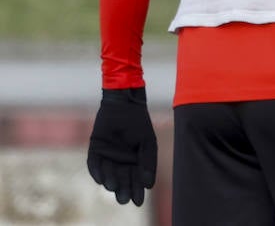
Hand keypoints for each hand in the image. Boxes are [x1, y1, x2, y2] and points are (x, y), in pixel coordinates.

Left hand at [87, 87, 157, 205]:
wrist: (125, 104)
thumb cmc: (139, 123)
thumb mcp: (148, 144)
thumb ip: (148, 163)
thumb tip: (148, 185)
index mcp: (135, 162)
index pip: (135, 180)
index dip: (137, 191)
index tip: (138, 201)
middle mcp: (120, 162)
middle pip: (121, 180)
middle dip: (123, 190)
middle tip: (124, 199)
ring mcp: (106, 156)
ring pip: (107, 174)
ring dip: (110, 181)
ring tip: (114, 187)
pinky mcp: (95, 149)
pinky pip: (94, 164)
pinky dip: (96, 171)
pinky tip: (101, 179)